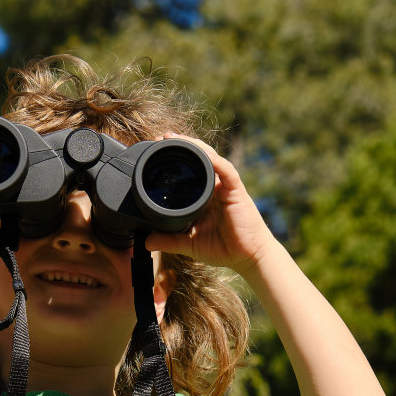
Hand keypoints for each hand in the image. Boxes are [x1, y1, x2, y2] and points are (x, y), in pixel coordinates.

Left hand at [144, 137, 280, 278]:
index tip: (155, 152)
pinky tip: (204, 154)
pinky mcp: (236, 190)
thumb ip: (169, 241)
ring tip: (176, 138)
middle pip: (198, 158)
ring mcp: (225, 187)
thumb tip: (146, 242)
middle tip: (161, 138)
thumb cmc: (224, 249)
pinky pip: (226, 170)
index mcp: (204, 197)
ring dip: (194, 146)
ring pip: (210, 158)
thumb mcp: (190, 244)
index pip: (189, 171)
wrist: (249, 257)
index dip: (174, 160)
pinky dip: (215, 161)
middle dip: (181, 145)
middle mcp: (214, 187)